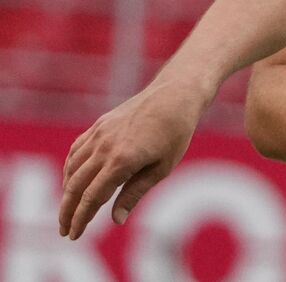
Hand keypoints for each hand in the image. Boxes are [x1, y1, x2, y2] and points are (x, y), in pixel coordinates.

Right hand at [60, 79, 207, 239]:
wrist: (175, 95)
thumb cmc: (175, 133)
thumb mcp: (162, 168)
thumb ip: (135, 193)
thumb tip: (116, 219)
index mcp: (122, 160)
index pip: (92, 197)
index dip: (80, 219)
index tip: (73, 235)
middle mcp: (105, 147)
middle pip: (75, 186)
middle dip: (67, 211)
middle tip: (64, 230)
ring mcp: (99, 134)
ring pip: (72, 168)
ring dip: (66, 192)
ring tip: (68, 209)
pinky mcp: (99, 125)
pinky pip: (76, 151)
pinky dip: (70, 169)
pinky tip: (72, 180)